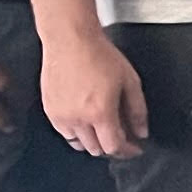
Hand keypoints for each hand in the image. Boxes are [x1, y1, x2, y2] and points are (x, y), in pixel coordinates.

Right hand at [40, 25, 146, 161]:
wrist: (70, 40)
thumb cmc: (99, 55)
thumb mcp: (130, 81)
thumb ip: (137, 110)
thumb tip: (141, 132)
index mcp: (100, 113)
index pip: (113, 147)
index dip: (127, 151)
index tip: (135, 148)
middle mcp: (77, 119)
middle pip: (96, 149)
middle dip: (112, 146)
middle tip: (123, 137)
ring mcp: (60, 116)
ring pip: (79, 144)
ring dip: (94, 142)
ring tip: (104, 129)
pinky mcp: (49, 111)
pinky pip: (65, 133)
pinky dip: (78, 134)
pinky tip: (86, 122)